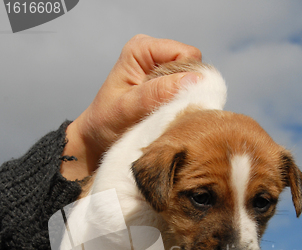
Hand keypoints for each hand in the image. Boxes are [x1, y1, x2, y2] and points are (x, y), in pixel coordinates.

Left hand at [61, 34, 201, 180]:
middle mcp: (154, 54)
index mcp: (142, 49)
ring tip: (162, 116)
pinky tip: (166, 117)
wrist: (98, 139)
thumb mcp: (128, 109)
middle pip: (194, 66)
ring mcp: (162, 70)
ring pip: (194, 82)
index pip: (186, 55)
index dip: (187, 80)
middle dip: (186, 91)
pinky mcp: (167, 86)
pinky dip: (183, 107)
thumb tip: (194, 80)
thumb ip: (157, 93)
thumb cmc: (106, 123)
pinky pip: (190, 93)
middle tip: (164, 112)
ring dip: (184, 101)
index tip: (170, 104)